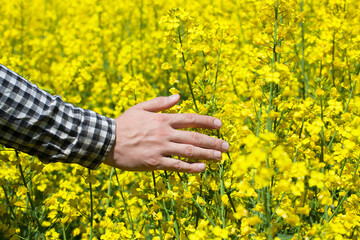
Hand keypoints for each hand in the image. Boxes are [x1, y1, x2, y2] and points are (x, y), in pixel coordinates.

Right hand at [103, 94, 228, 172]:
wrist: (106, 140)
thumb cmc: (124, 123)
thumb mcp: (141, 107)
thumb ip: (161, 102)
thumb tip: (179, 96)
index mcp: (162, 119)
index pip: (191, 119)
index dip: (207, 121)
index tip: (220, 125)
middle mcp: (165, 133)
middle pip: (194, 137)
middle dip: (213, 141)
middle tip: (227, 146)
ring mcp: (160, 148)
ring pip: (189, 152)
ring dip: (207, 154)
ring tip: (220, 158)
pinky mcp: (154, 162)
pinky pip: (176, 166)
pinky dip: (190, 167)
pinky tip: (202, 168)